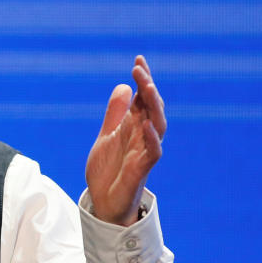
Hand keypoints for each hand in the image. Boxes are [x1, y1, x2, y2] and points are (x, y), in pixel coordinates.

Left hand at [85, 55, 165, 225]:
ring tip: (147, 86)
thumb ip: (115, 114)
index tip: (138, 59)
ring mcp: (143, 153)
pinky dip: (151, 139)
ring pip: (157, 126)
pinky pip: (153, 153)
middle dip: (147, 87)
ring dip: (153, 106)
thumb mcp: (106, 137)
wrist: (103, 203)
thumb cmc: (108, 171)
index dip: (142, 80)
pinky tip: (145, 125)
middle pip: (152, 108)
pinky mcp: (141, 170)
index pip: (143, 99)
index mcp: (133, 128)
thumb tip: (123, 86)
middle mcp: (142, 137)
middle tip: (138, 67)